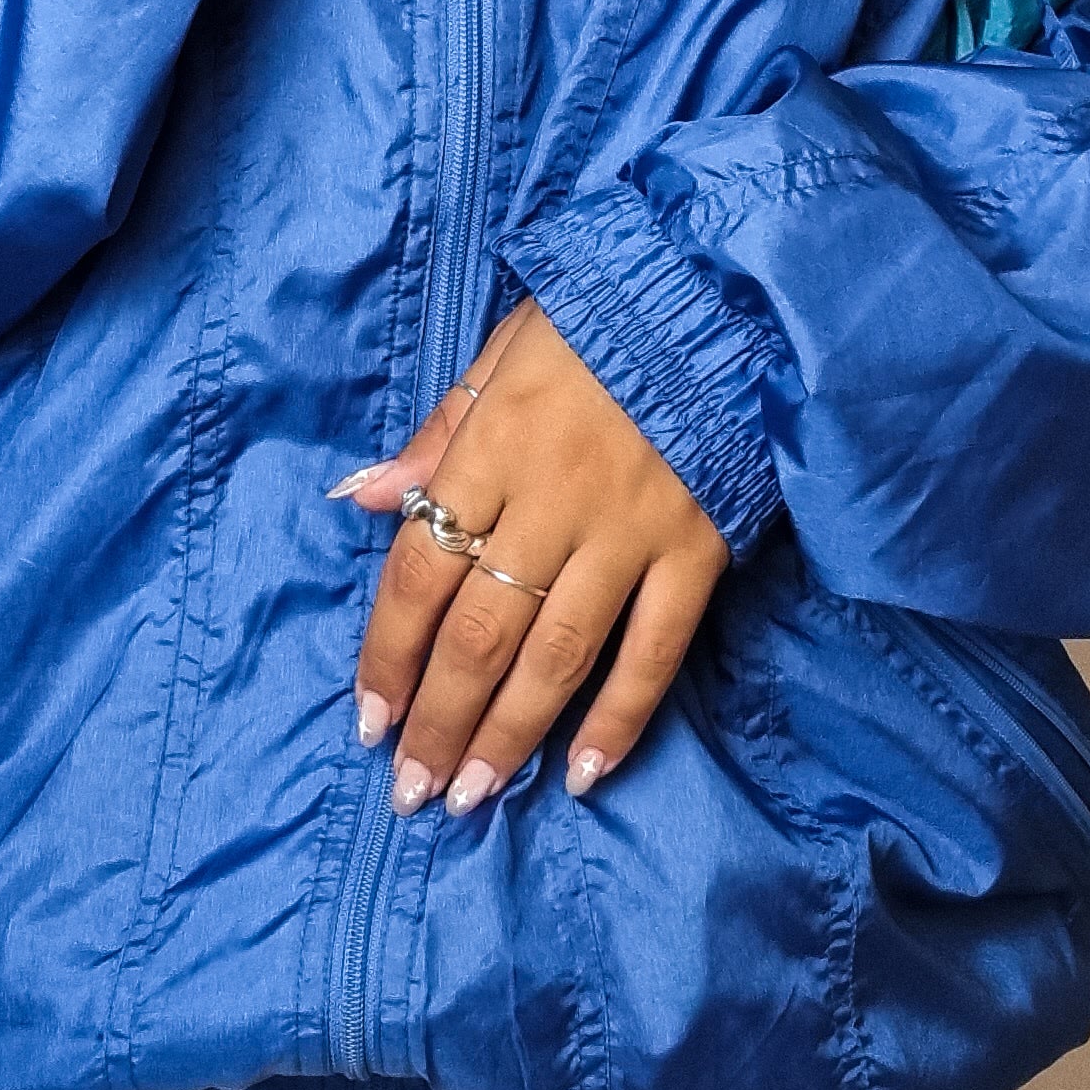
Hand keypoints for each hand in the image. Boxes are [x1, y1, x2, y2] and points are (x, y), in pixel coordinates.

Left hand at [332, 302, 727, 811]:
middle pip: (481, 631)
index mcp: (495, 445)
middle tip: (409, 790)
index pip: (421, 569)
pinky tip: (582, 775)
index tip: (368, 718)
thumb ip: (437, 432)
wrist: (729, 293)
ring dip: (509, 735)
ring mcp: (631, 530)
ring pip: (557, 654)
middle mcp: (555, 499)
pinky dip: (620, 719)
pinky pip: (654, 650)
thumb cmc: (603, 318)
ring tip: (471, 796)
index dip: (389, 652)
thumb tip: (361, 497)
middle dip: (439, 719)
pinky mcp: (699, 549)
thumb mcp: (503, 348)